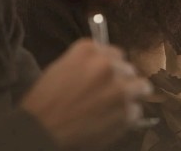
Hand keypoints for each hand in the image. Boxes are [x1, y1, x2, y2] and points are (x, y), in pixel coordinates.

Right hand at [20, 39, 152, 150]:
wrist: (39, 130)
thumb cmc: (44, 102)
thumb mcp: (61, 68)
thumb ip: (87, 62)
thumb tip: (108, 63)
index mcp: (89, 50)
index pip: (115, 53)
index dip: (112, 66)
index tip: (108, 76)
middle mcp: (107, 64)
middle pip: (129, 69)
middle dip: (121, 81)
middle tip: (109, 94)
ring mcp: (119, 87)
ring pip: (141, 87)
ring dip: (131, 96)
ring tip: (115, 107)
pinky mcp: (126, 111)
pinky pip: (136, 111)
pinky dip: (126, 117)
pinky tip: (109, 121)